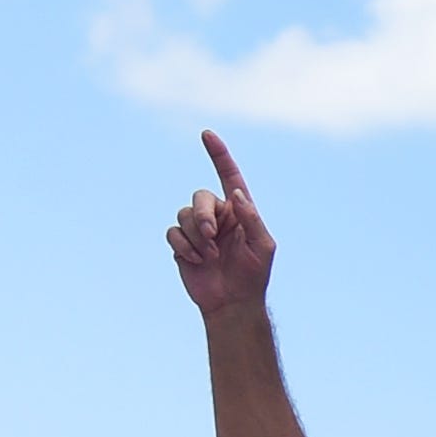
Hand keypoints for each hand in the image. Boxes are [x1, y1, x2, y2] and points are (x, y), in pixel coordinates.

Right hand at [169, 131, 275, 317]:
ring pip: (184, 214)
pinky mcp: (182, 242)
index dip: (218, 155)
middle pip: (199, 196)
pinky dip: (184, 246)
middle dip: (203, 215)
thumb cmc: (253, 275)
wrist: (233, 302)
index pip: (229, 177)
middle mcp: (217, 215)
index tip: (207, 134)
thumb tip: (237, 194)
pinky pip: (173, 232)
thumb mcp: (263, 247)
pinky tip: (196, 261)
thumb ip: (252, 219)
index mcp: (238, 211)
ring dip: (196, 237)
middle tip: (212, 237)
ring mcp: (198, 228)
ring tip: (209, 257)